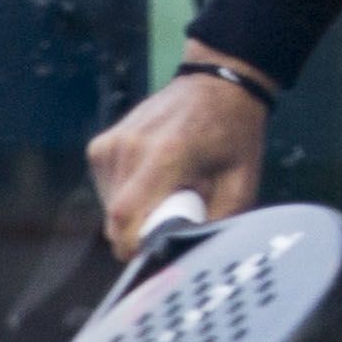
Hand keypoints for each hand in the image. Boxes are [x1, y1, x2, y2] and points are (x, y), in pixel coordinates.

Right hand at [85, 66, 267, 252]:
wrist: (217, 84)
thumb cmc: (233, 135)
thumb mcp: (241, 184)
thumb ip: (213, 223)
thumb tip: (186, 256)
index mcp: (165, 156)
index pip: (125, 218)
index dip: (134, 248)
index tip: (156, 254)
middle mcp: (129, 148)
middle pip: (116, 219)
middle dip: (141, 231)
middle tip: (175, 217)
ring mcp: (110, 144)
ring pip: (110, 208)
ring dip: (136, 213)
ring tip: (168, 192)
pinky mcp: (101, 146)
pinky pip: (107, 190)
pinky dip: (128, 196)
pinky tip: (154, 180)